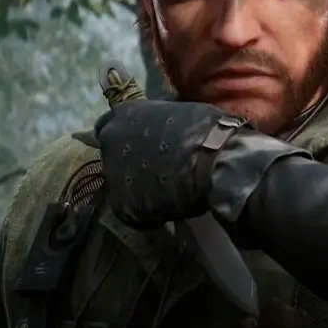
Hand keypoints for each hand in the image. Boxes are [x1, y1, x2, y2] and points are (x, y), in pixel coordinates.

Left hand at [92, 99, 308, 229]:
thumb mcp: (177, 114)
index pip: (109, 126)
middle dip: (129, 164)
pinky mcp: (122, 207)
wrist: (218, 161)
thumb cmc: (206, 130)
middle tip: (156, 170)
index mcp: (122, 115)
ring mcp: (113, 176)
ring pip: (122, 186)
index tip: (140, 146)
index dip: (126, 138)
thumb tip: (162, 132)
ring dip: (139, 189)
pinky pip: (134, 212)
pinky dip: (149, 213)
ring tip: (167, 192)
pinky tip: (170, 209)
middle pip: (113, 157)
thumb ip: (159, 124)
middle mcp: (109, 143)